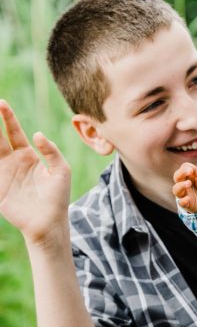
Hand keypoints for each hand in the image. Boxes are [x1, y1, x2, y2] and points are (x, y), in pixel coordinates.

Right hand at [0, 101, 71, 244]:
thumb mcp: (61, 170)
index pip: (15, 132)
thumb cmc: (58, 196)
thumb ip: (52, 151)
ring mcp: (4, 175)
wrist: (49, 222)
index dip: (7, 118)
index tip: (1, 103)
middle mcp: (14, 163)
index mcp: (29, 156)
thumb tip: (37, 134)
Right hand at [172, 162, 196, 212]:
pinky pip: (181, 202)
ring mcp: (183, 193)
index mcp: (188, 174)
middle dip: (182, 173)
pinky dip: (183, 201)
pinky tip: (188, 198)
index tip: (195, 171)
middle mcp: (183, 183)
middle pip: (177, 176)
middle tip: (189, 172)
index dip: (189, 167)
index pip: (184, 167)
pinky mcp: (185, 203)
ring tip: (189, 183)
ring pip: (176, 189)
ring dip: (181, 186)